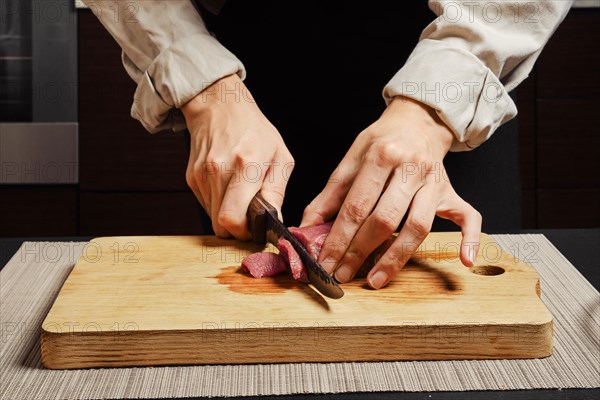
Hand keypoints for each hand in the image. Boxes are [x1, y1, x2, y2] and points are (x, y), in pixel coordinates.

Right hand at [181, 74, 293, 238]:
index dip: (244, 232)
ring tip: (241, 196)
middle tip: (250, 218)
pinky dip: (219, 204)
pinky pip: (206, 205)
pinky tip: (228, 187)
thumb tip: (275, 221)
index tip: (255, 228)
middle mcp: (218, 170)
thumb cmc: (255, 131)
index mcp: (245, 165)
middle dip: (237, 229)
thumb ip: (277, 192)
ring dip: (228, 215)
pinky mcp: (192, 178)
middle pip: (220, 225)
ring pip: (212, 218)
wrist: (220, 106)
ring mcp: (201, 174)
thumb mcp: (280, 157)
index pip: (232, 219)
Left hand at [301, 96, 481, 288]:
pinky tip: (465, 261)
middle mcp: (411, 168)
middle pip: (386, 219)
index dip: (339, 237)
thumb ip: (330, 194)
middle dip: (360, 251)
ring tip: (375, 279)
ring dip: (396, 258)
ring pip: (418, 226)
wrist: (416, 122)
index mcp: (382, 156)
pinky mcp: (451, 191)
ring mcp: (435, 181)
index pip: (357, 205)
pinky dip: (470, 239)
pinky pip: (468, 216)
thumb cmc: (381, 142)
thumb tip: (306, 226)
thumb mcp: (351, 159)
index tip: (326, 261)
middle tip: (343, 273)